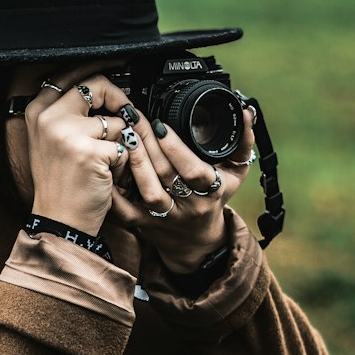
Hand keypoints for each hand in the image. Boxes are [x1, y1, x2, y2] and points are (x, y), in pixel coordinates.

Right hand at [22, 66, 133, 235]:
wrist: (59, 221)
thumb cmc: (60, 184)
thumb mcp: (51, 141)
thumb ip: (67, 111)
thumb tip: (99, 83)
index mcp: (37, 111)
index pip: (70, 73)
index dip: (97, 65)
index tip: (118, 62)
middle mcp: (48, 117)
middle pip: (96, 84)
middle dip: (120, 98)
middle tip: (127, 114)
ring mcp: (68, 133)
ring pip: (116, 119)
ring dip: (121, 142)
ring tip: (108, 163)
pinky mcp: (90, 151)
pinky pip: (124, 145)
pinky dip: (124, 163)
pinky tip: (108, 176)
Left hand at [106, 104, 256, 273]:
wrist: (196, 242)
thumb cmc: (216, 200)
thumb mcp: (236, 174)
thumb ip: (243, 143)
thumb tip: (247, 112)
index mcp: (212, 191)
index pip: (195, 171)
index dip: (176, 149)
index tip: (160, 125)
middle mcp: (189, 206)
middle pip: (166, 174)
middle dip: (148, 143)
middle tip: (134, 118)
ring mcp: (165, 217)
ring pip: (148, 190)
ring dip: (134, 162)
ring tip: (124, 136)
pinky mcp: (144, 225)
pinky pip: (126, 211)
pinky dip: (115, 192)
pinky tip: (108, 167)